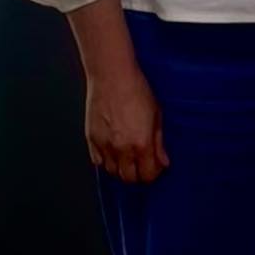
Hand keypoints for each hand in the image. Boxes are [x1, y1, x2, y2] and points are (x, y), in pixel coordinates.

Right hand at [85, 67, 169, 183]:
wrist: (112, 76)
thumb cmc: (136, 90)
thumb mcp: (156, 115)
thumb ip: (159, 143)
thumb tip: (163, 161)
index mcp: (141, 144)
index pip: (147, 175)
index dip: (153, 173)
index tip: (155, 167)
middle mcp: (121, 149)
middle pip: (129, 178)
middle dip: (138, 174)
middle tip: (142, 164)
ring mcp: (104, 145)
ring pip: (112, 172)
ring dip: (121, 168)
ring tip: (128, 157)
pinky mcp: (91, 139)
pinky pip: (97, 161)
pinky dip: (105, 160)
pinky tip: (113, 151)